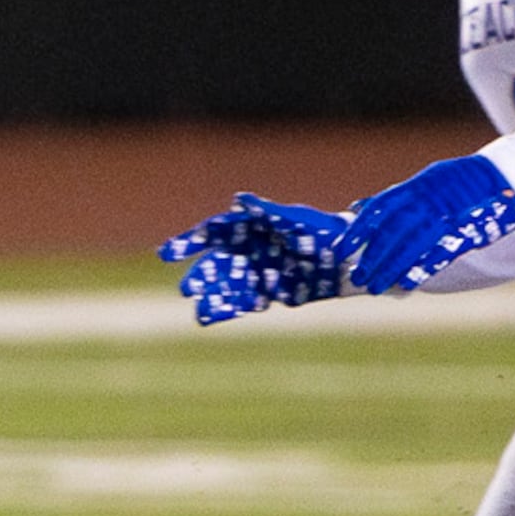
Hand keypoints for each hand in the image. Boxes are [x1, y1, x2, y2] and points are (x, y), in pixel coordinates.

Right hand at [159, 194, 352, 323]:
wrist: (347, 259)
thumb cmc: (321, 229)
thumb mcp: (296, 218)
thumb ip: (267, 211)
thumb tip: (239, 198)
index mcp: (248, 228)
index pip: (212, 234)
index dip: (189, 242)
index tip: (167, 252)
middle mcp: (247, 251)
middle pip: (217, 264)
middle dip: (201, 276)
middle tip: (185, 288)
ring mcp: (257, 273)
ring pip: (227, 286)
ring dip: (211, 297)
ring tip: (196, 310)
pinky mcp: (270, 293)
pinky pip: (245, 302)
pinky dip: (229, 309)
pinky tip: (212, 317)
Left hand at [337, 156, 514, 293]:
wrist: (508, 175)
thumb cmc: (463, 180)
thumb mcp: (425, 180)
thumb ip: (394, 198)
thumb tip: (358, 208)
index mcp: (414, 188)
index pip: (377, 210)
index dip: (357, 231)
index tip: (340, 250)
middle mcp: (426, 200)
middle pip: (390, 231)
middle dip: (371, 257)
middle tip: (356, 276)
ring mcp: (446, 215)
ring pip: (410, 245)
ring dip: (390, 268)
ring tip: (375, 286)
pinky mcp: (466, 230)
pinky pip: (439, 253)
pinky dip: (421, 269)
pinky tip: (406, 284)